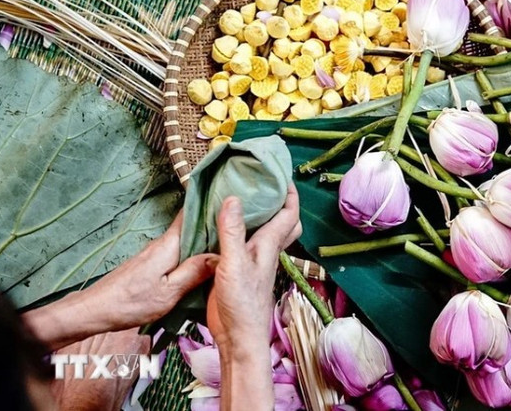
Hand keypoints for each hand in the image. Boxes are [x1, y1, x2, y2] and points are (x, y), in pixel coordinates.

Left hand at [24, 212, 217, 349]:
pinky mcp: (152, 264)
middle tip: (240, 225)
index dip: (210, 205)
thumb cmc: (131, 303)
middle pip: (192, 226)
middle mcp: (163, 244)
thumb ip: (194, 272)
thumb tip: (220, 255)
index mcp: (169, 245)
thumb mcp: (169, 292)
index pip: (190, 214)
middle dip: (213, 224)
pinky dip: (193, 253)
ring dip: (204, 240)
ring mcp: (156, 253)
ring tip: (229, 243)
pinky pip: (179, 252)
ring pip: (186, 241)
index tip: (233, 202)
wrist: (96, 310)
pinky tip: (205, 262)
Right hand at [206, 184, 301, 356]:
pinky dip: (238, 231)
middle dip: (280, 201)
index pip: (288, 213)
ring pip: (264, 232)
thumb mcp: (233, 264)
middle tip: (266, 183)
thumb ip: (233, 232)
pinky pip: (243, 243)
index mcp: (268, 245)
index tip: (281, 173)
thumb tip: (234, 198)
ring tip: (243, 196)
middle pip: (283, 222)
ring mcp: (253, 261)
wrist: (237, 337)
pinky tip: (222, 226)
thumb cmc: (242, 304)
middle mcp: (264, 250)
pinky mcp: (238, 270)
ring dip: (259, 215)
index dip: (289, 193)